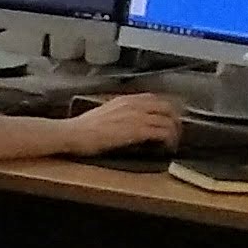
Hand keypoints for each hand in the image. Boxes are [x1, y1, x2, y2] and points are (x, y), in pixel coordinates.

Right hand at [61, 88, 181, 154]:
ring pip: (168, 120)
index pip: (155, 99)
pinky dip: (169, 140)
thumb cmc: (81, 129)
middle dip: (175, 120)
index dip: (165, 109)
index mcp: (125, 100)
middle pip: (167, 107)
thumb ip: (119, 114)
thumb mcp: (103, 114)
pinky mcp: (138, 130)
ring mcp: (137, 116)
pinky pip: (163, 132)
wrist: (73, 133)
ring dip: (174, 132)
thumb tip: (126, 122)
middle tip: (175, 132)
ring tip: (172, 143)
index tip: (167, 119)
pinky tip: (166, 147)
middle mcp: (135, 104)